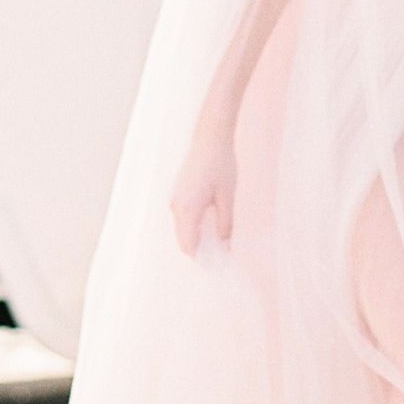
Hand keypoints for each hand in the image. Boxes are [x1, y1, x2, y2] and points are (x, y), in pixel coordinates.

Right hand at [169, 110, 235, 254]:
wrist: (210, 137)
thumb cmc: (220, 164)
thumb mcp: (227, 197)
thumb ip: (225, 224)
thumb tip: (225, 245)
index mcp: (186, 209)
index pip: (188, 246)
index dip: (200, 258)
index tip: (215, 266)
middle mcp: (176, 207)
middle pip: (183, 240)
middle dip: (199, 250)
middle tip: (219, 256)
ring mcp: (175, 199)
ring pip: (183, 229)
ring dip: (196, 238)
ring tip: (217, 243)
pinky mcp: (179, 193)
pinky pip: (183, 218)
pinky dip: (194, 226)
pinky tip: (209, 226)